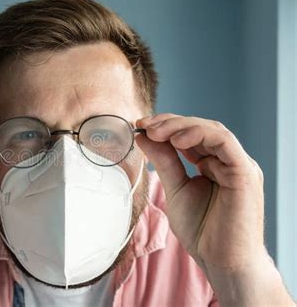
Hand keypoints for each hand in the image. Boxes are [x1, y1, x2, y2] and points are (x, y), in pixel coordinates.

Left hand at [136, 113, 263, 267]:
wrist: (222, 262)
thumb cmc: (202, 231)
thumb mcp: (175, 189)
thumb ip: (164, 162)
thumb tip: (144, 136)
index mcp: (213, 164)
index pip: (190, 135)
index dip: (165, 127)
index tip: (140, 127)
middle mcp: (228, 161)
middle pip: (200, 128)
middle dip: (169, 123)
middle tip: (144, 125)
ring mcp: (238, 165)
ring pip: (212, 129)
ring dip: (180, 126)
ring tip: (156, 131)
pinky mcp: (244, 172)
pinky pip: (224, 142)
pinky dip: (200, 135)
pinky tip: (177, 140)